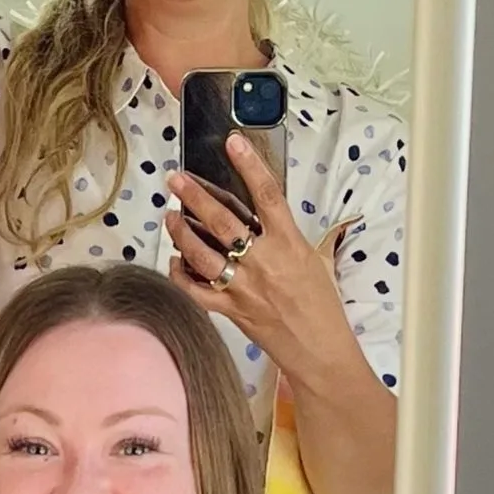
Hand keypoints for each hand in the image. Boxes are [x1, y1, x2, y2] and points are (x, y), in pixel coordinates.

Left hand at [164, 134, 360, 397]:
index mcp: (290, 243)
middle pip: (223, 221)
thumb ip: (292, 237)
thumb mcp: (317, 261)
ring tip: (170, 217)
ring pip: (202, 254)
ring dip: (181, 233)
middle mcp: (264, 261)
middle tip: (175, 179)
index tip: (232, 142)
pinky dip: (182, 275)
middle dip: (194, 196)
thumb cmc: (324, 306)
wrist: (320, 351)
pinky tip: (176, 261)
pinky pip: (197, 291)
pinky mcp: (231, 311)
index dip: (249, 165)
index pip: (268, 194)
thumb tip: (275, 214)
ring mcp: (244, 287)